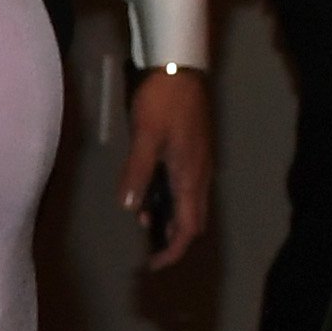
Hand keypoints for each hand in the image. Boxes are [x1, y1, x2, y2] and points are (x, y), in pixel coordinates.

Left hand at [122, 65, 214, 267]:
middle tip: (145, 249)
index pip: (189, 228)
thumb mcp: (146, 136)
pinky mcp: (193, 152)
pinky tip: (148, 193)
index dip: (173, 251)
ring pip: (189, 204)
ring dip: (169, 218)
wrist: (181, 65)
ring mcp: (199, 163)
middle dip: (171, 240)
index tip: (153, 265)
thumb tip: (131, 209)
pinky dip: (168, 199)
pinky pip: (185, 187)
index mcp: (190, 176)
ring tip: (142, 221)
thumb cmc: (163, 100)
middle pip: (193, 221)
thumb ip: (138, 172)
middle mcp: (200, 175)